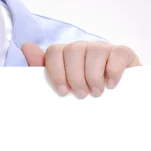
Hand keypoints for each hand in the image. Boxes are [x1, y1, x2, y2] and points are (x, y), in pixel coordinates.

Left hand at [21, 41, 140, 97]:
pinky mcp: (124, 53)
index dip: (56, 71)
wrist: (120, 104)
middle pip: (73, 50)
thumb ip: (43, 67)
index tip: (63, 92)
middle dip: (75, 76)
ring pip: (95, 50)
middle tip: (81, 95)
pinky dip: (113, 70)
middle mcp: (84, 47)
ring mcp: (104, 48)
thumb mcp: (64, 84)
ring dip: (93, 75)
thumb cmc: (86, 92)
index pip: (54, 51)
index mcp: (67, 54)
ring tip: (96, 93)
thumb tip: (26, 46)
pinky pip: (117, 53)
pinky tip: (111, 85)